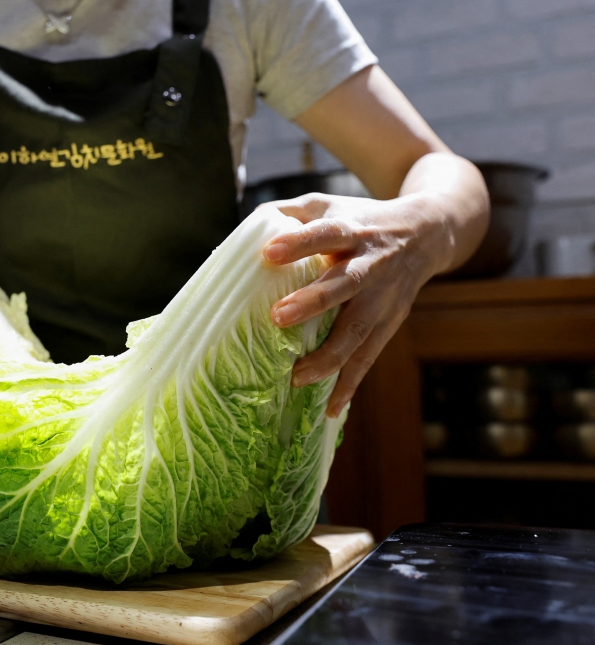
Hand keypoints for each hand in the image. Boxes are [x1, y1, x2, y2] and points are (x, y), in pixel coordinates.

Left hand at [262, 193, 452, 417]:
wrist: (426, 234)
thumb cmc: (360, 220)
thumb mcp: (329, 205)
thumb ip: (290, 212)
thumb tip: (249, 227)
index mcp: (351, 231)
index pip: (325, 234)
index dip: (298, 243)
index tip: (269, 253)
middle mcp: (370, 265)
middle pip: (344, 284)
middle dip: (313, 302)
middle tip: (278, 317)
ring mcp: (382, 298)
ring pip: (359, 330)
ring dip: (330, 356)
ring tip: (297, 377)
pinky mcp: (389, 323)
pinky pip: (369, 357)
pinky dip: (350, 384)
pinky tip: (331, 408)